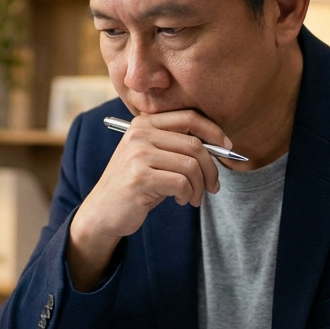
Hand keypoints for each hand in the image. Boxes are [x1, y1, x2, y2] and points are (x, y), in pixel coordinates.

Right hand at [67, 111, 233, 288]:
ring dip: (200, 186)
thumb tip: (221, 145)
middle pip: (195, 144)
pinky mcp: (140, 177)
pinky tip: (182, 201)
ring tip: (195, 197)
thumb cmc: (136, 185)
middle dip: (212, 168)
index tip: (227, 149)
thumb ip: (177, 145)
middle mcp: (140, 134)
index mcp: (144, 123)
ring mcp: (138, 154)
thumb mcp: (153, 157)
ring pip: (191, 165)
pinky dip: (188, 195)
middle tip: (214, 186)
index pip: (190, 117)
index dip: (214, 132)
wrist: (102, 211)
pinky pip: (181, 183)